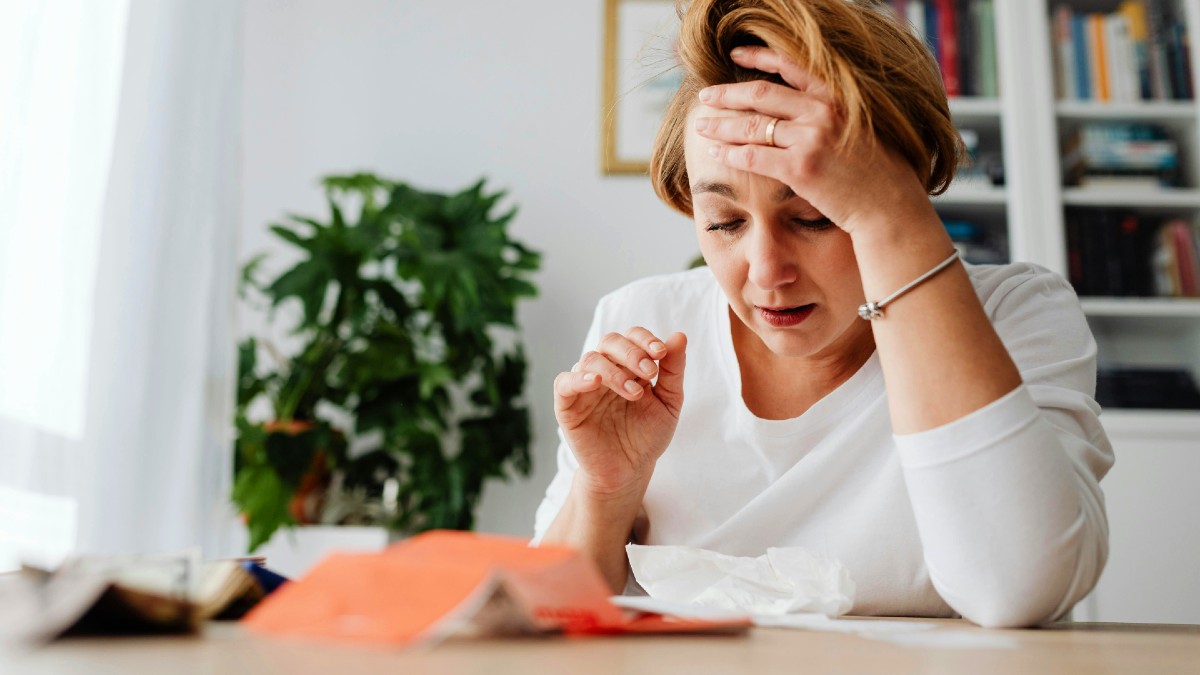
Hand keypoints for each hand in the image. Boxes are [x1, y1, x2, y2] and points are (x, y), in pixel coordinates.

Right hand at [553, 328, 686, 499]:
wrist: (630, 471)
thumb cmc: (648, 435)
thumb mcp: (669, 403)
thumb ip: (673, 371)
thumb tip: (679, 336)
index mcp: (629, 365)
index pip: (632, 337)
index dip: (645, 339)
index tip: (662, 353)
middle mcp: (605, 370)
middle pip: (610, 342)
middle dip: (631, 353)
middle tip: (649, 372)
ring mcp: (585, 386)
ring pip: (590, 360)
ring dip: (614, 371)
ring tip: (634, 393)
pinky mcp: (567, 406)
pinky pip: (564, 383)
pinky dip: (578, 379)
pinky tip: (595, 383)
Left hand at [693, 46, 932, 235]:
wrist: (890, 205)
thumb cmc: (878, 172)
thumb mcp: (860, 127)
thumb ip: (832, 113)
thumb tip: (800, 109)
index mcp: (837, 96)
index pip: (790, 65)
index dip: (757, 56)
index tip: (735, 54)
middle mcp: (823, 111)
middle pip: (761, 94)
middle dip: (727, 95)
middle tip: (705, 96)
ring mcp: (811, 139)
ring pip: (752, 126)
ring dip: (721, 125)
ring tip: (702, 126)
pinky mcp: (801, 168)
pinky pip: (754, 157)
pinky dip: (730, 154)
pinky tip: (715, 153)